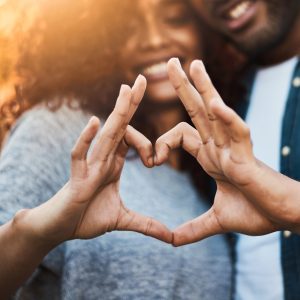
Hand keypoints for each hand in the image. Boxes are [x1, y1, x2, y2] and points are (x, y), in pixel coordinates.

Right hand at [18, 75, 171, 246]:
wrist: (61, 229)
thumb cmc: (87, 218)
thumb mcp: (123, 219)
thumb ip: (146, 224)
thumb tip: (170, 238)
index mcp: (113, 163)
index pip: (131, 139)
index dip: (147, 144)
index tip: (155, 162)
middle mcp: (102, 159)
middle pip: (119, 126)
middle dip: (131, 104)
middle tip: (143, 79)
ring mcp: (90, 165)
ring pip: (105, 135)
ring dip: (117, 113)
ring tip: (127, 89)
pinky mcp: (77, 178)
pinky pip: (79, 155)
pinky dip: (86, 140)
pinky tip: (94, 123)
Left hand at [155, 58, 299, 245]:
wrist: (282, 219)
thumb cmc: (256, 213)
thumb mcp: (216, 221)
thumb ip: (194, 228)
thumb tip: (173, 241)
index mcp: (210, 157)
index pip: (180, 134)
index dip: (161, 143)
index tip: (151, 161)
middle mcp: (219, 147)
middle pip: (197, 110)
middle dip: (184, 87)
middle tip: (170, 63)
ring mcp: (233, 149)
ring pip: (216, 112)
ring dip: (205, 88)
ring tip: (192, 64)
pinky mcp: (248, 158)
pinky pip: (238, 133)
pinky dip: (228, 120)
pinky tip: (216, 106)